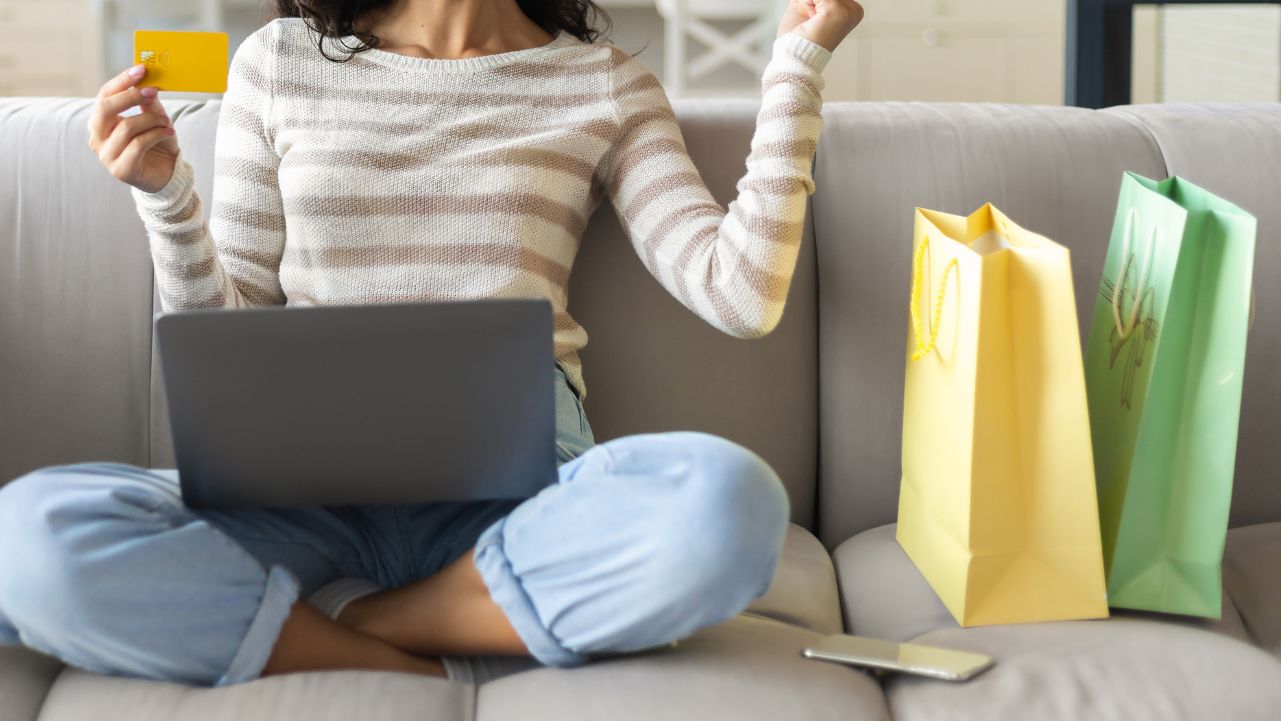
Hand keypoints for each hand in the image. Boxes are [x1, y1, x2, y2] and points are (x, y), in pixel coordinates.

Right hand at [88, 65, 180, 192]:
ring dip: (151, 120)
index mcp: (101, 121)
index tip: (141, 69)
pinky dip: (156, 135)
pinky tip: (168, 133)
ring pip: (126, 127)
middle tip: (152, 90)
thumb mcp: (155, 119)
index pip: (104, 95)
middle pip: (105, 109)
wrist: (168, 174)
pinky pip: (138, 145)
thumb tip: (147, 83)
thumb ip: (148, 103)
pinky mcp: (121, 170)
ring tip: (167, 122)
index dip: (121, 81)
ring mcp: (106, 155)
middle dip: (130, 96)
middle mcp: (97, 138)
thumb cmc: (158, 144)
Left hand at [777, 0, 863, 51]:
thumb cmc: (799, 37)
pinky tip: (810, 18)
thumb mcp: (807, 3)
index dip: (813, 1)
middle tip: (810, 15)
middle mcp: (855, 10)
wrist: (794, 58)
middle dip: (812, 0)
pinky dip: (805, 1)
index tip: (814, 14)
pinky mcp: (837, 11)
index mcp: (851, 9)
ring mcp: (848, 11)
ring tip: (810, 17)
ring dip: (808, 1)